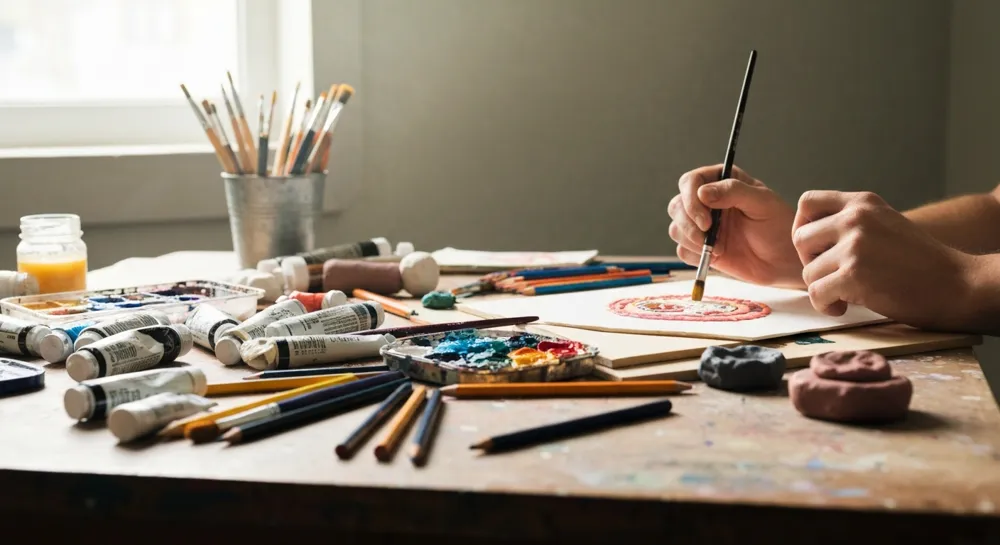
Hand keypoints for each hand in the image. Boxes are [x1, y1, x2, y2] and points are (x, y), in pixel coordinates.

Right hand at [668, 164, 802, 286]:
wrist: (784, 260)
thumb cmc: (779, 227)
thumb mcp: (763, 203)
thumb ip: (734, 192)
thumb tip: (702, 193)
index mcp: (722, 182)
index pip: (691, 182)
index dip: (691, 200)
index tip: (705, 220)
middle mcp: (707, 201)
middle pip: (677, 205)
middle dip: (688, 223)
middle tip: (707, 237)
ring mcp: (702, 225)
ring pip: (676, 228)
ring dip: (691, 241)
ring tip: (718, 249)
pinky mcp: (700, 247)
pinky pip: (682, 250)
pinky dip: (694, 256)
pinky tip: (716, 257)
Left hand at [792, 190, 976, 330]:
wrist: (955, 284)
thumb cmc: (917, 261)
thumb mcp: (883, 223)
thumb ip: (849, 223)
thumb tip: (804, 235)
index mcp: (862, 202)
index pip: (807, 203)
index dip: (802, 228)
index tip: (816, 249)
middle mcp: (856, 217)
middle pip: (800, 240)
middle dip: (810, 263)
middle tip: (832, 276)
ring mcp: (855, 245)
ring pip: (808, 271)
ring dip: (822, 288)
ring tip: (844, 295)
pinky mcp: (854, 274)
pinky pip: (816, 293)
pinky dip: (825, 306)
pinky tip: (843, 307)